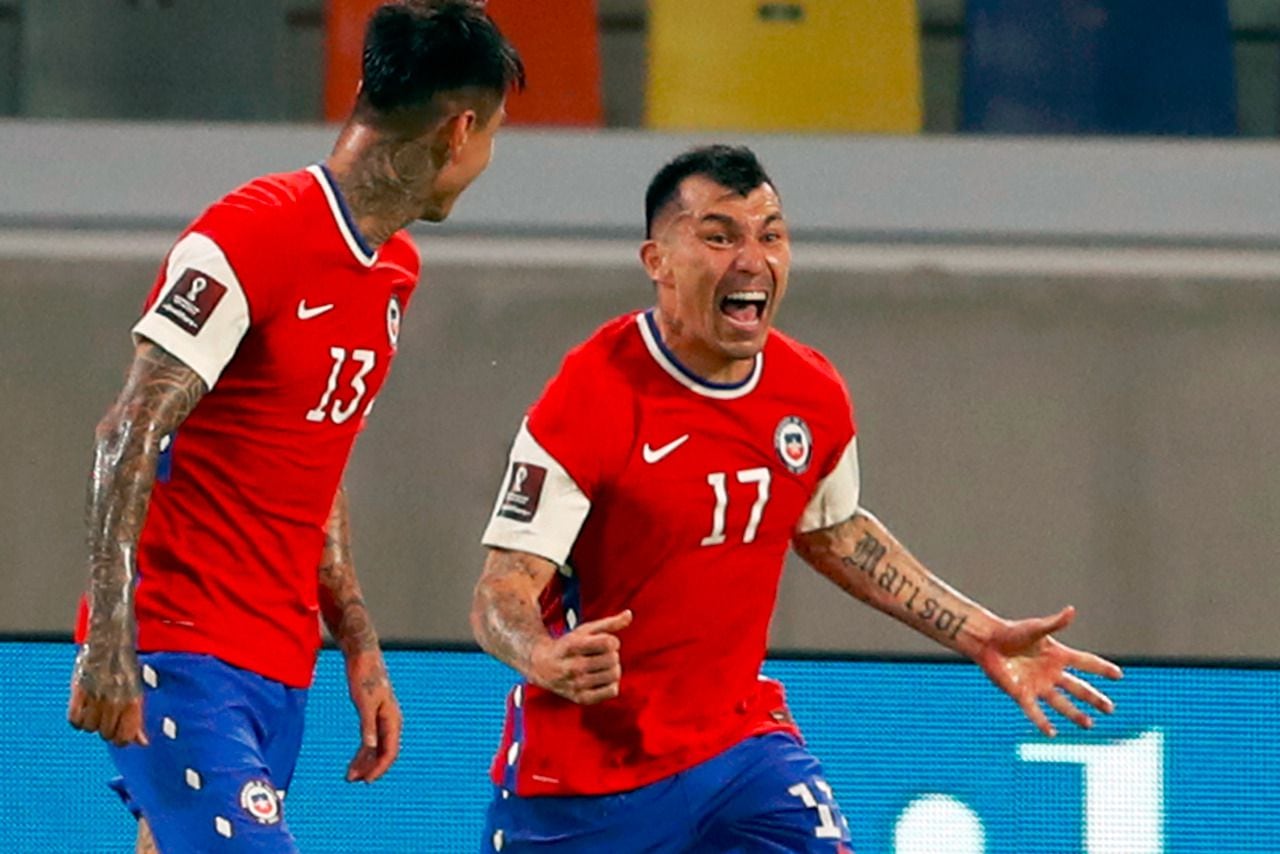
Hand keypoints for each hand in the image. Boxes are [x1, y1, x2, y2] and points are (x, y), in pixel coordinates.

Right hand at [67, 643, 148, 746]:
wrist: (110, 638)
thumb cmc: (126, 663)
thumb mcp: (137, 689)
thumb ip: (138, 718)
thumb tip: (143, 743)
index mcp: (133, 699)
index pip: (125, 737)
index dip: (123, 739)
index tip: (121, 735)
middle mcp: (114, 699)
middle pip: (106, 734)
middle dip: (108, 729)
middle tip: (109, 717)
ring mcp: (95, 695)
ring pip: (90, 729)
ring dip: (93, 723)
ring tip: (98, 709)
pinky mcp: (78, 690)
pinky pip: (74, 719)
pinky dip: (78, 719)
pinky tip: (85, 709)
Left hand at [344, 651, 401, 782]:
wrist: (363, 656)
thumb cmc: (364, 676)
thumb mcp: (363, 702)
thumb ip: (367, 725)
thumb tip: (369, 747)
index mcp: (392, 719)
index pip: (390, 751)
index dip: (379, 768)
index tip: (366, 781)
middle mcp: (390, 721)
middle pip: (384, 752)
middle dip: (370, 768)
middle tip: (352, 780)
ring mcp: (383, 718)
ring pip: (377, 747)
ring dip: (365, 762)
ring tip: (350, 775)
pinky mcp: (374, 714)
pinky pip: (372, 739)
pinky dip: (364, 751)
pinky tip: (355, 759)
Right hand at [530, 609, 632, 704]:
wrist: (543, 667)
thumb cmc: (569, 645)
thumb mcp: (585, 630)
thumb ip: (609, 623)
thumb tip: (629, 614)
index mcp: (573, 646)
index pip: (608, 643)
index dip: (613, 641)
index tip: (606, 642)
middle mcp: (573, 667)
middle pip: (612, 659)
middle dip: (613, 655)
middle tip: (603, 655)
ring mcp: (576, 684)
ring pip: (614, 675)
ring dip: (614, 669)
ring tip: (604, 666)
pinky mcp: (581, 698)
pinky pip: (611, 692)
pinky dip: (612, 684)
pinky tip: (603, 679)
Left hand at [977, 606, 1122, 736]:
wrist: (988, 642)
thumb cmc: (1011, 632)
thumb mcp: (1035, 629)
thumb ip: (1054, 624)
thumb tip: (1071, 611)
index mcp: (1058, 655)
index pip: (1085, 663)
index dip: (1102, 668)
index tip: (1119, 675)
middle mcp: (1051, 672)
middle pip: (1078, 688)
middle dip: (1094, 698)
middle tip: (1110, 709)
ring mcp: (1038, 685)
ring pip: (1061, 703)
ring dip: (1075, 714)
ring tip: (1089, 724)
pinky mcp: (1022, 693)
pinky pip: (1035, 711)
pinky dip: (1042, 722)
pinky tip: (1052, 733)